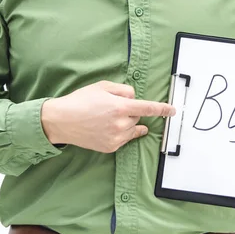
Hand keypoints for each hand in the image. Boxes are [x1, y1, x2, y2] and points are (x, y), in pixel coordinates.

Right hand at [41, 80, 175, 152]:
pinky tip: (105, 128)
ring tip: (106, 118)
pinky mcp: (111, 147)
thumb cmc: (81, 101)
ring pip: (132, 128)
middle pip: (137, 116)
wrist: (61, 121)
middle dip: (129, 111)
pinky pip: (124, 138)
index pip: (148, 108)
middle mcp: (121, 124)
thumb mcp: (102, 86)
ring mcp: (116, 137)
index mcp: (121, 106)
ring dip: (126, 123)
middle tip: (110, 108)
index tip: (172, 111)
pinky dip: (120, 132)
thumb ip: (123, 90)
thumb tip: (134, 97)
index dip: (163, 109)